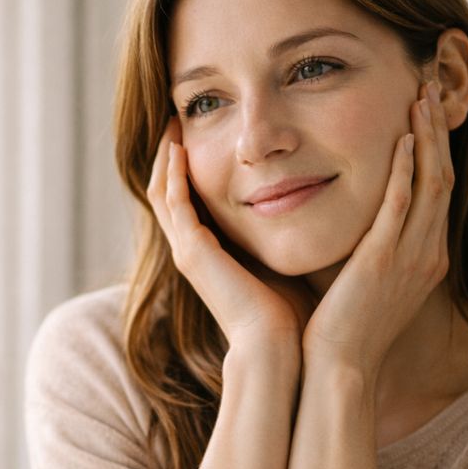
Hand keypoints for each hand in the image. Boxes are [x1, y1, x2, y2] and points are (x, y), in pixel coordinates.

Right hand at [147, 117, 309, 354]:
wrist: (278, 347)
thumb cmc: (288, 313)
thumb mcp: (280, 261)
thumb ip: (280, 235)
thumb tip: (305, 207)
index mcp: (209, 253)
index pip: (186, 200)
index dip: (185, 167)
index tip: (195, 134)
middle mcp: (190, 250)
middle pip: (165, 192)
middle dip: (168, 156)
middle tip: (175, 120)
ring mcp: (187, 252)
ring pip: (162, 193)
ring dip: (165, 158)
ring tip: (172, 125)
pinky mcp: (192, 253)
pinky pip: (174, 204)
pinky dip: (173, 174)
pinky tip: (179, 148)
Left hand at [302, 82, 452, 378]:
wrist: (338, 366)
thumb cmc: (343, 326)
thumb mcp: (366, 282)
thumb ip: (368, 248)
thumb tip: (352, 219)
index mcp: (424, 259)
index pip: (436, 193)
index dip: (434, 151)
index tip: (424, 117)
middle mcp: (427, 254)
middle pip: (442, 178)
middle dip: (437, 132)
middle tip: (429, 90)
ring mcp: (410, 257)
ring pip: (430, 183)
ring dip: (427, 138)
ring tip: (420, 97)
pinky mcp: (383, 261)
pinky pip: (401, 205)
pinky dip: (406, 170)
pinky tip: (402, 139)